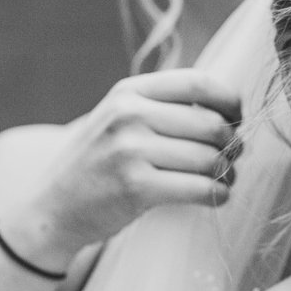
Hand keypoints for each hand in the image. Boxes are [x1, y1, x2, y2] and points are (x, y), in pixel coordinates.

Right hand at [3, 69, 242, 261]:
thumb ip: (162, 105)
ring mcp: (130, 151)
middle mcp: (129, 115)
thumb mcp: (119, 117)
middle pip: (210, 123)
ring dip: (227, 172)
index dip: (230, 101)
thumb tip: (228, 106)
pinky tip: (217, 196)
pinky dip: (218, 194)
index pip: (198, 83)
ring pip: (209, 158)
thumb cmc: (97, 162)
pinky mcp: (137, 188)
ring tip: (225, 178)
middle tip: (234, 156)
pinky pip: (200, 189)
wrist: (53, 207)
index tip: (238, 119)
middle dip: (232, 143)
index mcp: (129, 91)